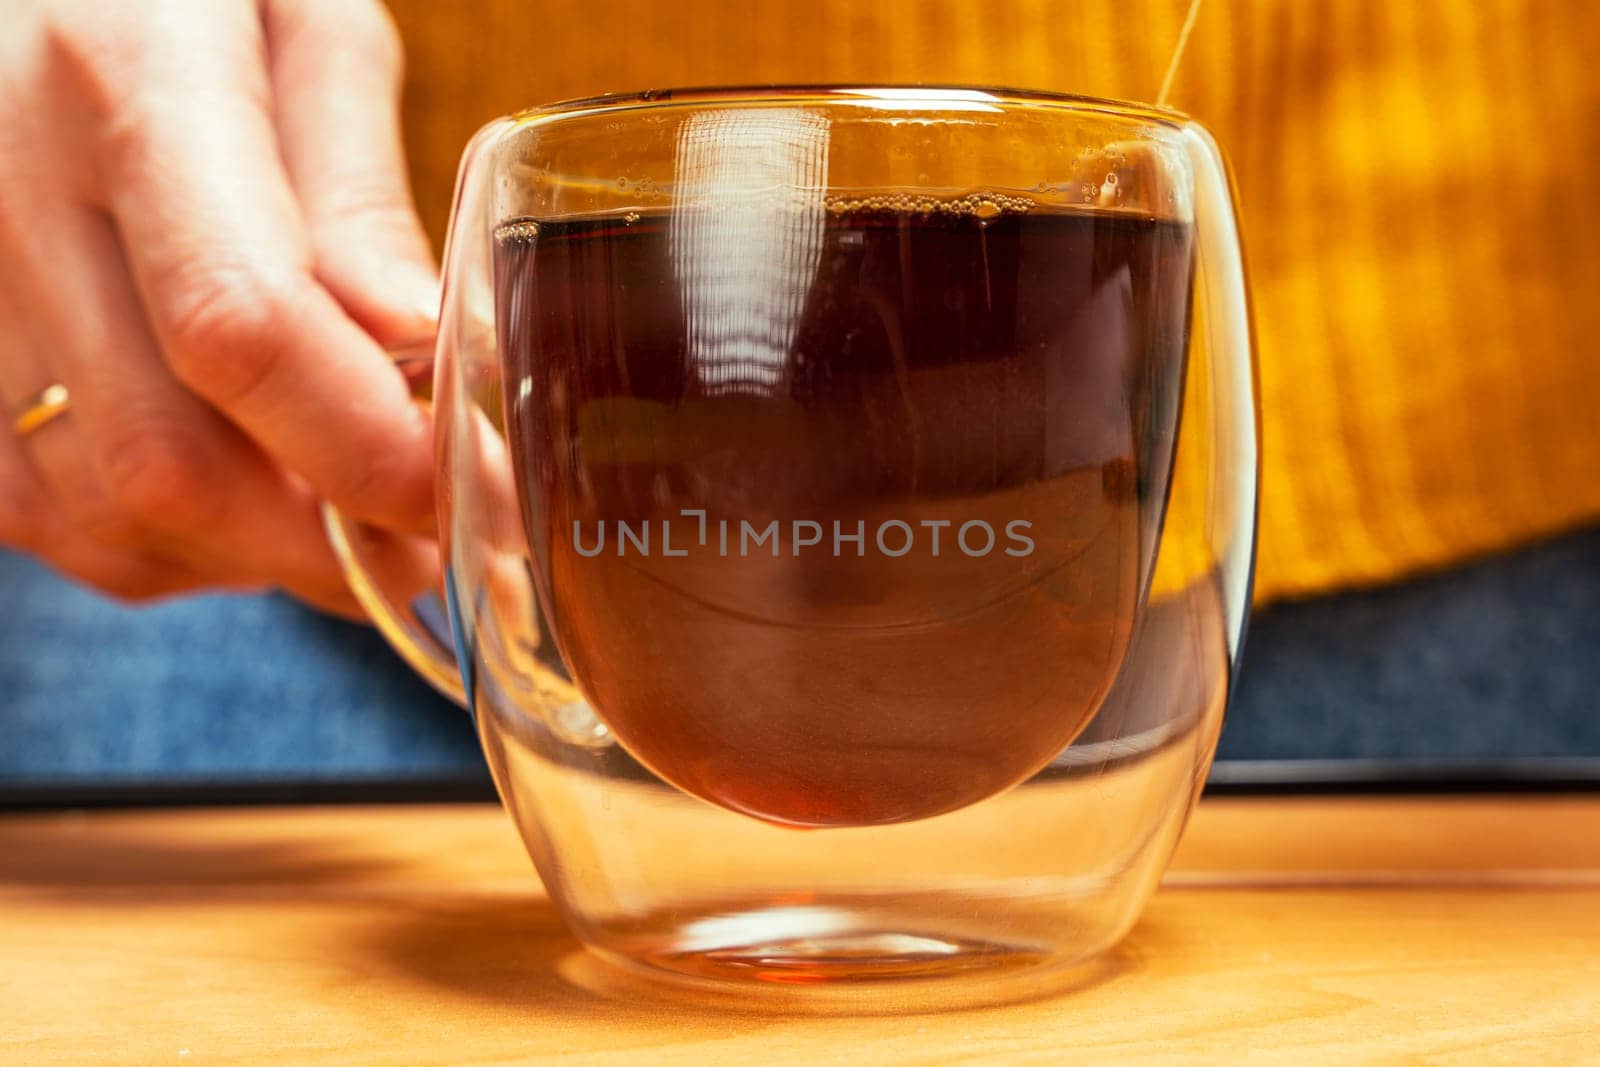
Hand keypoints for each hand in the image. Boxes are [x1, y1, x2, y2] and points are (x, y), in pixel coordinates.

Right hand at [0, 0, 436, 614]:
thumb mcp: (302, 21)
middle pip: (166, 458)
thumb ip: (357, 188)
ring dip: (249, 548)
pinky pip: (54, 519)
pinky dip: (169, 540)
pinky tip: (236, 481)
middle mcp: (9, 195)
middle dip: (320, 536)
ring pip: (106, 513)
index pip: (238, 319)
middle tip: (419, 539)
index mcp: (126, 82)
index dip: (361, 444)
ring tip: (332, 497)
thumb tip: (416, 344)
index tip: (457, 493)